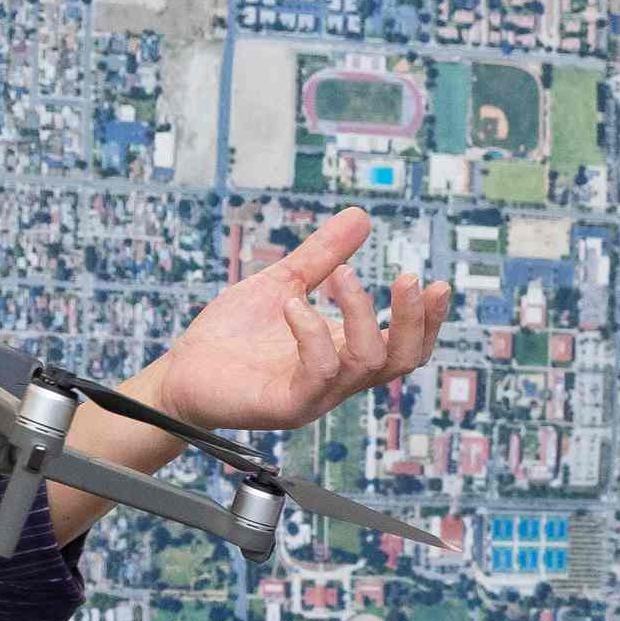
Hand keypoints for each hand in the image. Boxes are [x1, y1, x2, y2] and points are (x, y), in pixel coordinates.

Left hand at [141, 207, 450, 432]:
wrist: (181, 371)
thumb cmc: (231, 336)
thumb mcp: (283, 282)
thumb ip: (322, 255)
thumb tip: (360, 216)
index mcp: (344, 352)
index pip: (403, 345)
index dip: (428, 319)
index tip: (438, 283)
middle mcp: (337, 378)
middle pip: (402, 360)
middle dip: (413, 319)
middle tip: (410, 277)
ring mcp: (315, 395)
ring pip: (367, 364)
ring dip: (362, 314)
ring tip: (343, 276)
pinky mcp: (286, 404)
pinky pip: (319, 373)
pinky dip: (313, 332)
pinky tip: (293, 305)